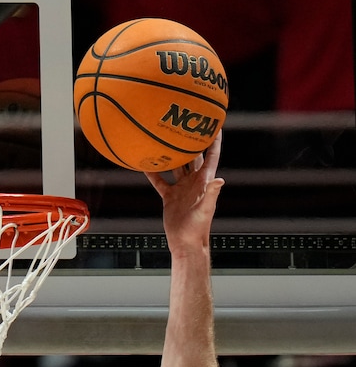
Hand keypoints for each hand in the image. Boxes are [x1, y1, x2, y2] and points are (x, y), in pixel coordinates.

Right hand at [144, 132, 224, 255]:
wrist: (185, 242)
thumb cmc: (198, 228)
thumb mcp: (205, 209)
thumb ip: (212, 194)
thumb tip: (220, 180)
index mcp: (204, 182)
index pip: (212, 157)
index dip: (214, 141)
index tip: (215, 125)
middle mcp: (193, 182)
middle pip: (193, 157)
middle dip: (192, 141)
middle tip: (186, 124)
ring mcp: (181, 188)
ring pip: (176, 166)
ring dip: (172, 154)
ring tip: (165, 139)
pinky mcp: (170, 196)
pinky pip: (160, 181)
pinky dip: (154, 173)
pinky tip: (146, 163)